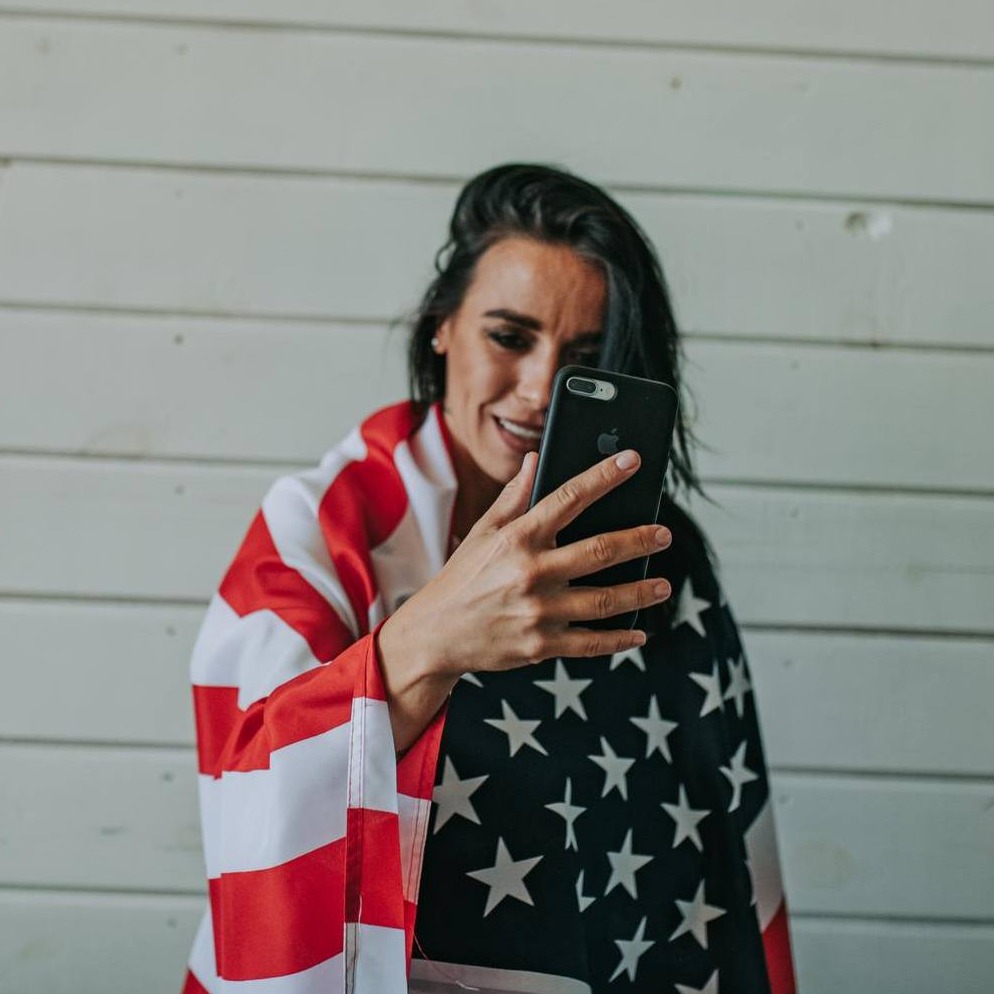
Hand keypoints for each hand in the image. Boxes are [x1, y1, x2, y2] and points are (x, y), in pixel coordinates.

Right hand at [379, 449, 671, 681]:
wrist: (436, 634)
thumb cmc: (461, 578)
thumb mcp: (481, 532)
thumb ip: (513, 498)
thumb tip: (534, 460)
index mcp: (517, 538)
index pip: (569, 498)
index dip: (604, 476)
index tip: (632, 461)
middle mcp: (531, 572)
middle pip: (601, 551)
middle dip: (640, 540)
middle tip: (665, 534)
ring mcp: (539, 611)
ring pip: (605, 600)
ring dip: (640, 591)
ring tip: (664, 585)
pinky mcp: (542, 646)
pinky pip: (591, 643)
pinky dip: (619, 640)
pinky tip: (639, 633)